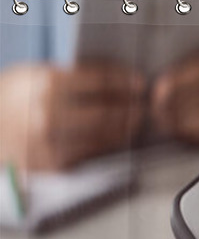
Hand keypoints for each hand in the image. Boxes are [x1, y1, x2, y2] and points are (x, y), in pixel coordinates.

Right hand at [0, 63, 143, 170]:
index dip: (123, 80)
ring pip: (105, 134)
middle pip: (107, 110)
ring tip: (136, 121)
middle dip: (131, 107)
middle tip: (144, 105)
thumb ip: (66, 76)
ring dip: (126, 127)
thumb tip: (109, 79)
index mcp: (46, 83)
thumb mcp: (30, 75)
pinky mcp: (57, 163)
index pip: (98, 80)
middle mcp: (53, 112)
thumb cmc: (8, 100)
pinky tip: (118, 137)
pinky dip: (109, 143)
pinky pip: (92, 152)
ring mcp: (56, 141)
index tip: (139, 82)